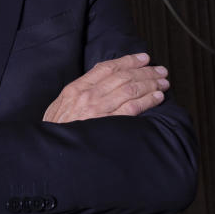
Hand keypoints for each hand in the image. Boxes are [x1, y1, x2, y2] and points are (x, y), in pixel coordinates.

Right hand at [42, 53, 168, 122]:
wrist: (51, 154)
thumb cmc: (55, 132)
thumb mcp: (58, 108)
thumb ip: (76, 95)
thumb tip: (96, 84)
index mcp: (75, 89)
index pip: (107, 68)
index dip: (128, 61)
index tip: (143, 58)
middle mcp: (88, 96)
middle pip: (123, 77)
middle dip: (145, 72)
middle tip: (160, 70)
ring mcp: (99, 111)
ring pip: (131, 90)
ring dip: (151, 84)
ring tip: (163, 82)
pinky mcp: (108, 125)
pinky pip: (133, 108)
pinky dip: (148, 101)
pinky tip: (158, 97)